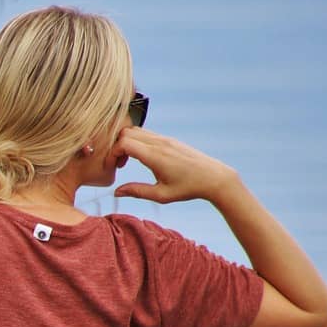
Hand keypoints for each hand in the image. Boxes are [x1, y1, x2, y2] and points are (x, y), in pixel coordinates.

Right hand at [112, 128, 239, 203]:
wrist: (214, 177)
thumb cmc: (188, 188)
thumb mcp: (161, 195)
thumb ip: (137, 191)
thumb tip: (116, 192)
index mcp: (155, 156)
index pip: (123, 144)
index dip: (112, 154)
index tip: (112, 169)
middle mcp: (159, 143)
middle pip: (126, 133)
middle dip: (116, 147)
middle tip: (118, 165)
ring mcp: (165, 139)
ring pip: (135, 130)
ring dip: (125, 143)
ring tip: (126, 162)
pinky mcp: (169, 139)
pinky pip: (146, 133)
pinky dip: (136, 141)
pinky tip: (139, 157)